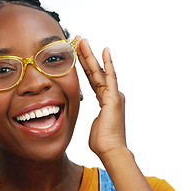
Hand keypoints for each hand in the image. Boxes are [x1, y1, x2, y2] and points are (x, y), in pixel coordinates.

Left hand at [77, 38, 126, 160]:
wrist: (110, 150)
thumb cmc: (102, 141)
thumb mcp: (94, 124)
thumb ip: (93, 118)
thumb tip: (93, 120)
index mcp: (105, 100)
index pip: (92, 78)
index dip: (84, 65)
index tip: (77, 54)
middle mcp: (111, 94)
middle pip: (95, 71)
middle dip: (86, 55)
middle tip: (78, 40)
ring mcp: (113, 94)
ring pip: (99, 70)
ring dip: (90, 55)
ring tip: (82, 41)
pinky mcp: (114, 97)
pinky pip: (110, 77)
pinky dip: (107, 63)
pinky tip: (104, 51)